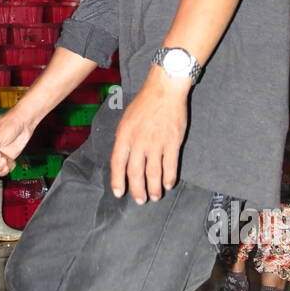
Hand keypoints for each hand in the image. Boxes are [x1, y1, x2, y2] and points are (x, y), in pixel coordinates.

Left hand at [109, 65, 189, 203]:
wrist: (164, 90)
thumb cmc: (144, 103)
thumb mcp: (126, 119)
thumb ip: (124, 139)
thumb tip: (122, 159)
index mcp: (124, 135)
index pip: (117, 163)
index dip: (117, 180)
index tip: (119, 193)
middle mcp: (138, 141)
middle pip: (135, 172)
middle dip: (137, 190)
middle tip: (140, 200)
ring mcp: (156, 143)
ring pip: (153, 173)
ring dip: (154, 188)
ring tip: (155, 196)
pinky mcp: (172, 142)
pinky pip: (170, 166)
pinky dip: (169, 178)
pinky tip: (169, 184)